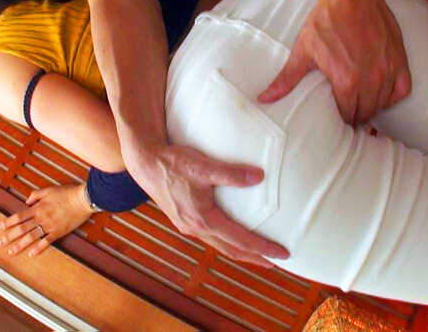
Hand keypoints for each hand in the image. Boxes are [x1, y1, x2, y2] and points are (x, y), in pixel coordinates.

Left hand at [0, 184, 95, 256]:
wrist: (83, 199)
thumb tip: (27, 201)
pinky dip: (38, 249)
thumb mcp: (49, 190)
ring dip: (20, 245)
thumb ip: (36, 195)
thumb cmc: (67, 193)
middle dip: (9, 236)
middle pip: (22, 229)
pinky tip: (31, 254)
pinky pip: (47, 242)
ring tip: (11, 252)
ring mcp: (50, 226)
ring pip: (31, 237)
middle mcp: (42, 218)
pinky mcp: (59, 232)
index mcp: (38, 208)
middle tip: (0, 243)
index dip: (8, 222)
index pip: (19, 216)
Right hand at [134, 142, 289, 267]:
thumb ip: (231, 173)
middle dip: (255, 258)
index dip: (263, 248)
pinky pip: (210, 237)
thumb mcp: (203, 166)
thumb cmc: (172, 163)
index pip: (240, 240)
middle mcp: (195, 228)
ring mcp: (188, 226)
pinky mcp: (184, 220)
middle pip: (231, 250)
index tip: (282, 254)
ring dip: (240, 252)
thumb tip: (259, 177)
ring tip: (257, 254)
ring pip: (220, 245)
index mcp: (203, 219)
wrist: (145, 163)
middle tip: (276, 263)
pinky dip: (226, 242)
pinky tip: (231, 236)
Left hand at [258, 0, 411, 124]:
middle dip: (354, 116)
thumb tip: (264, 98)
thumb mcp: (303, 51)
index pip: (346, 116)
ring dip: (371, 107)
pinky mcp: (400, 61)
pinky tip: (380, 91)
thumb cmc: (326, 20)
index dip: (339, 119)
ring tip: (360, 103)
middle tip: (346, 112)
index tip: (334, 116)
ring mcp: (388, 71)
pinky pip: (401, 90)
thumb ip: (287, 80)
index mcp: (347, 82)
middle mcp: (371, 80)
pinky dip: (392, 95)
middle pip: (365, 114)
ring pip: (382, 105)